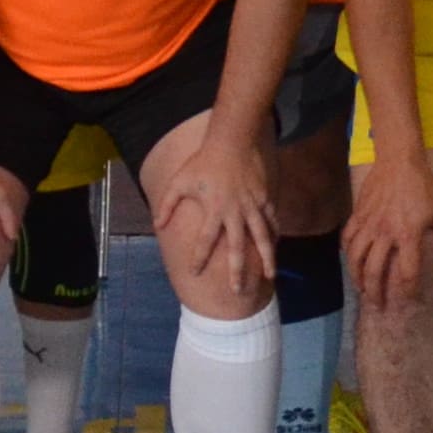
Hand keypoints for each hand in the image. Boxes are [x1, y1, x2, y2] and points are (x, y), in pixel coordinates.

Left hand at [149, 131, 276, 300]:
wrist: (233, 140)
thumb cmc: (203, 161)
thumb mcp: (179, 181)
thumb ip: (167, 205)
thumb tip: (157, 226)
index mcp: (214, 210)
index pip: (204, 241)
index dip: (198, 258)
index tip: (194, 274)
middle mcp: (235, 212)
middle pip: (238, 248)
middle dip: (237, 271)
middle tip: (238, 291)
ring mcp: (253, 206)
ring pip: (262, 238)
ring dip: (267, 259)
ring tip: (270, 276)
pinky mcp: (265, 198)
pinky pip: (271, 221)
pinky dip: (274, 235)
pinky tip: (275, 247)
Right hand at [341, 149, 432, 309]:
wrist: (399, 160)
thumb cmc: (424, 187)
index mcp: (408, 235)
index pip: (406, 272)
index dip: (408, 290)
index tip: (409, 298)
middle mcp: (385, 234)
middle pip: (375, 271)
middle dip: (376, 292)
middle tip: (378, 304)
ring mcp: (368, 225)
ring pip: (356, 259)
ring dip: (357, 278)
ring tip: (362, 289)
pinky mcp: (358, 215)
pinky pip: (348, 240)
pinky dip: (347, 254)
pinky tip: (352, 262)